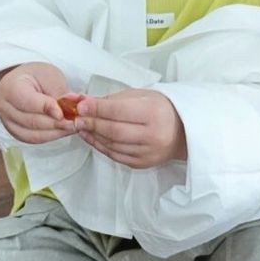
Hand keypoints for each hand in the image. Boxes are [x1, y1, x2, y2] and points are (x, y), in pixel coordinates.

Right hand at [0, 63, 82, 144]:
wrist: (25, 81)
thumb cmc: (36, 76)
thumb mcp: (50, 76)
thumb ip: (60, 93)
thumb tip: (73, 108)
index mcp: (10, 87)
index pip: (27, 101)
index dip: (46, 108)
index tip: (62, 113)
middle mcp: (4, 107)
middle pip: (31, 121)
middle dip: (56, 123)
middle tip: (76, 121)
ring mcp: (7, 122)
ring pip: (33, 134)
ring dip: (56, 132)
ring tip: (73, 126)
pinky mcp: (15, 132)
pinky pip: (34, 139)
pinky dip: (51, 136)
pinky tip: (63, 130)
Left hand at [71, 88, 187, 168]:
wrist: (182, 132)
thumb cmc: (159, 109)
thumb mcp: (140, 96)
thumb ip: (112, 99)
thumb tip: (83, 101)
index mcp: (154, 113)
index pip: (119, 111)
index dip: (97, 109)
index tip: (81, 105)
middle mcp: (153, 135)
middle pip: (114, 131)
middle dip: (92, 124)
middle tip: (77, 118)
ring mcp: (148, 152)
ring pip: (113, 145)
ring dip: (93, 136)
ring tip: (81, 127)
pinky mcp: (142, 164)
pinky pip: (116, 155)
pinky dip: (101, 146)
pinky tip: (92, 137)